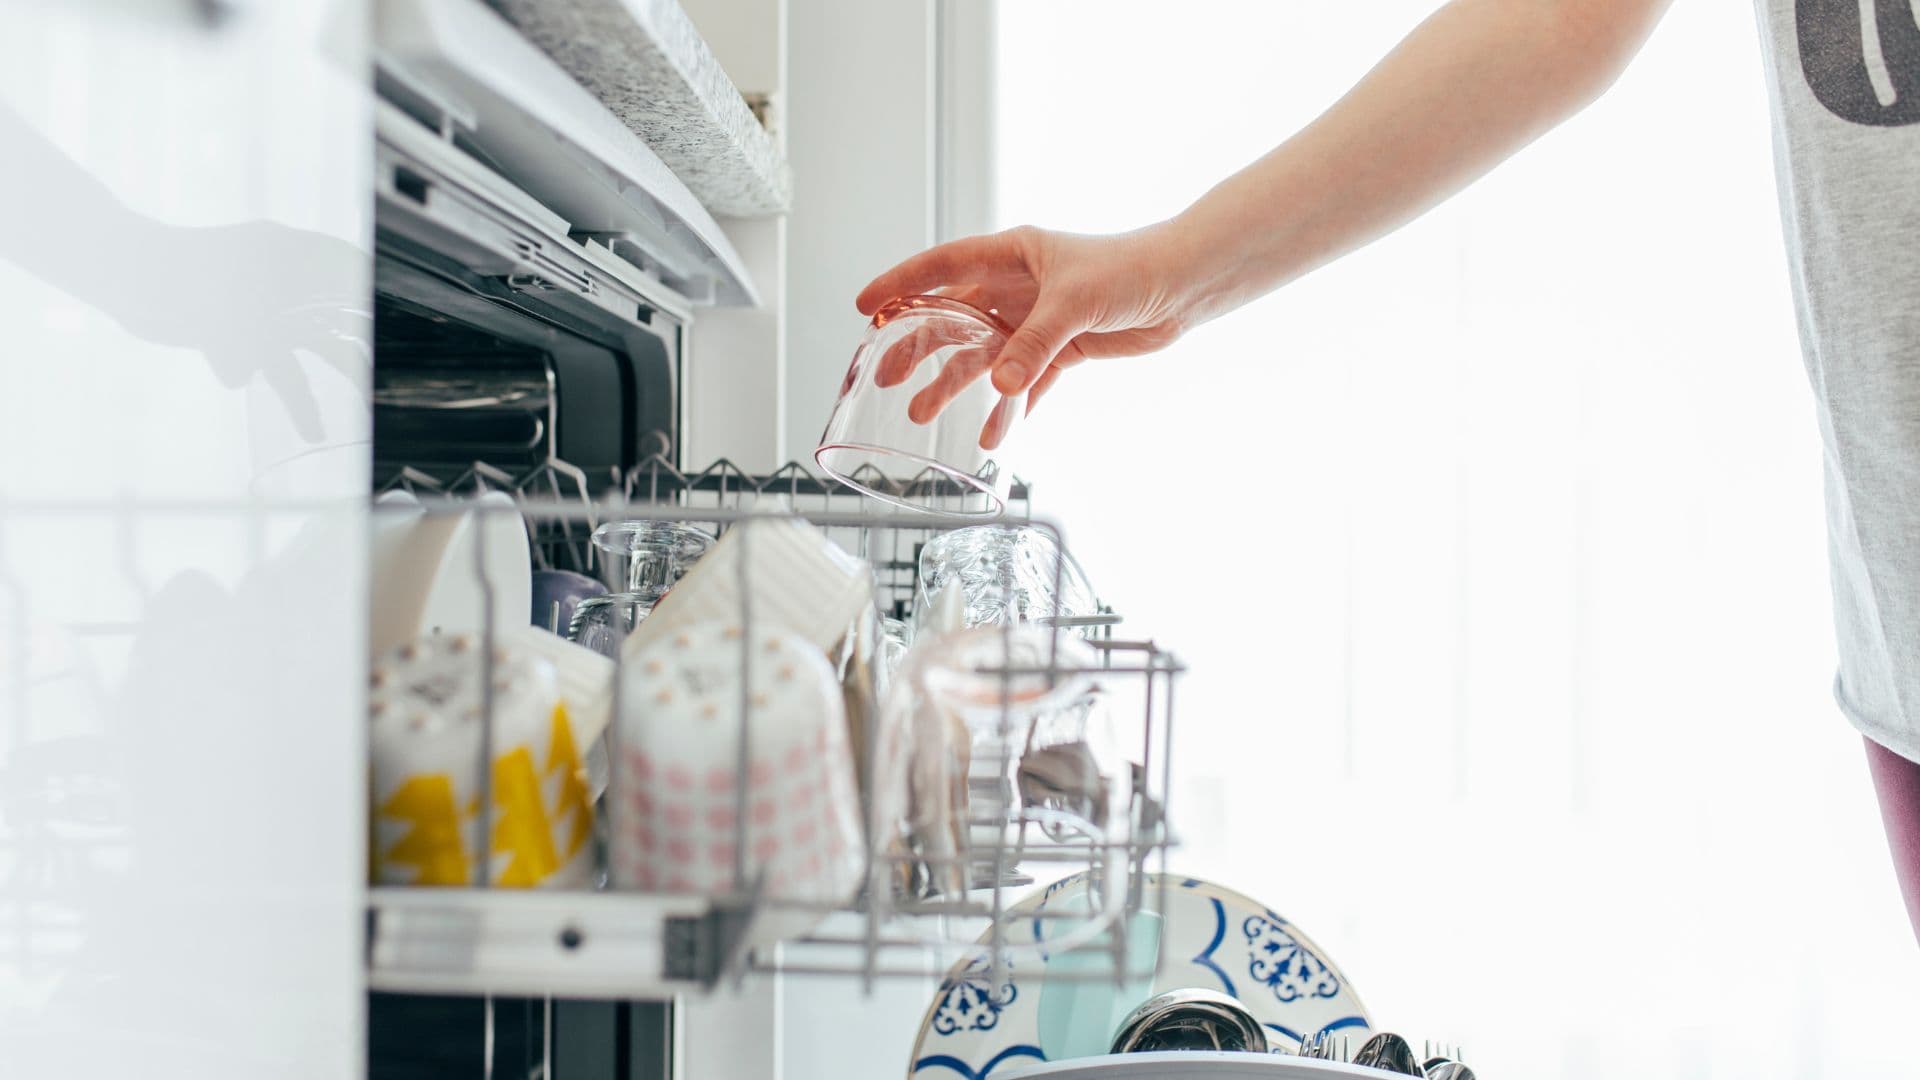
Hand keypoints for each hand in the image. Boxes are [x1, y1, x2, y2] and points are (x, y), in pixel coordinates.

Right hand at [854, 224, 1197, 423]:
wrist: (1181, 287)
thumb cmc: (1130, 270)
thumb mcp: (1074, 304)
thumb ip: (1033, 344)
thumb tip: (998, 386)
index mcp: (1012, 256)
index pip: (942, 267)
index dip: (901, 285)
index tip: (867, 306)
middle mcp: (1017, 287)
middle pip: (952, 318)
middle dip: (918, 347)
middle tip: (886, 376)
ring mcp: (1035, 320)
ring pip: (982, 356)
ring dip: (954, 385)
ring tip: (922, 413)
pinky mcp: (1060, 350)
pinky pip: (1024, 384)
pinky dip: (1008, 409)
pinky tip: (991, 435)